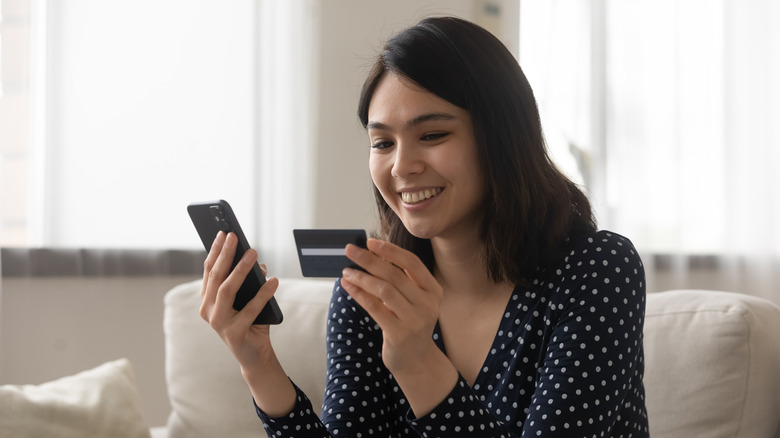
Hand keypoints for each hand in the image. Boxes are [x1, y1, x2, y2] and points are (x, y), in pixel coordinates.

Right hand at [199, 231, 278, 370]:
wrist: (255, 356)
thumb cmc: (251, 323)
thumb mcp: (248, 298)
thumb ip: (249, 282)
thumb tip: (257, 262)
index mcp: (207, 300)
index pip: (209, 270)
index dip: (215, 251)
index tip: (223, 233)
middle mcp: (208, 310)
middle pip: (216, 277)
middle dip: (225, 254)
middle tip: (234, 236)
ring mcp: (218, 323)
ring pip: (226, 290)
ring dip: (240, 269)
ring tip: (253, 254)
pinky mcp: (234, 333)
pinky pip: (250, 309)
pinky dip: (263, 294)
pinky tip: (274, 281)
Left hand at [340, 239, 443, 376]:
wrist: (416, 359)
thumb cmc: (409, 323)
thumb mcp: (412, 300)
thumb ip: (399, 281)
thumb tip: (370, 255)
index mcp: (433, 290)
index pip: (412, 263)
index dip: (390, 250)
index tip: (370, 242)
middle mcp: (428, 304)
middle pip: (394, 274)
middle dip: (369, 260)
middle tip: (350, 250)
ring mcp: (415, 320)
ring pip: (383, 290)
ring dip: (361, 277)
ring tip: (346, 271)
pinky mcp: (400, 334)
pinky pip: (375, 308)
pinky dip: (359, 294)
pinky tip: (348, 286)